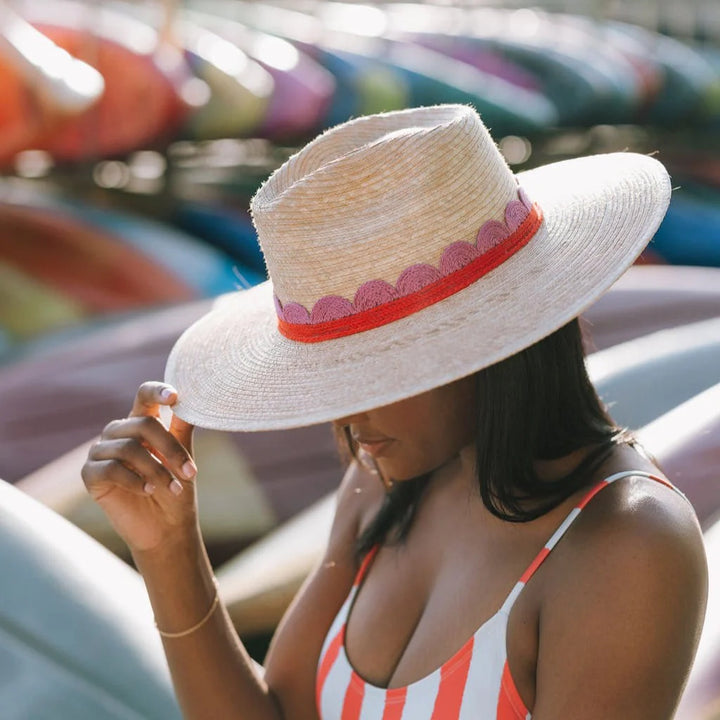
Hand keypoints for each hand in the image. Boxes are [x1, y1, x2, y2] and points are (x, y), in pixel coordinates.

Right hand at [81, 381, 197, 553]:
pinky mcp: (90, 475)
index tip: (174, 396)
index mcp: (141, 422)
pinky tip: (148, 491)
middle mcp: (118, 432)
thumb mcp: (184, 456)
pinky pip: (111, 468)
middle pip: (143, 424)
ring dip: (157, 470)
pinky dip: (135, 480)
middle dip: (170, 449)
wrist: (167, 527)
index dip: (157, 391)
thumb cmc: (176, 488)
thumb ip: (182, 428)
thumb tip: (194, 399)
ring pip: (128, 448)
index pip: (144, 396)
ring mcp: (101, 452)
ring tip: (173, 488)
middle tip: (189, 472)